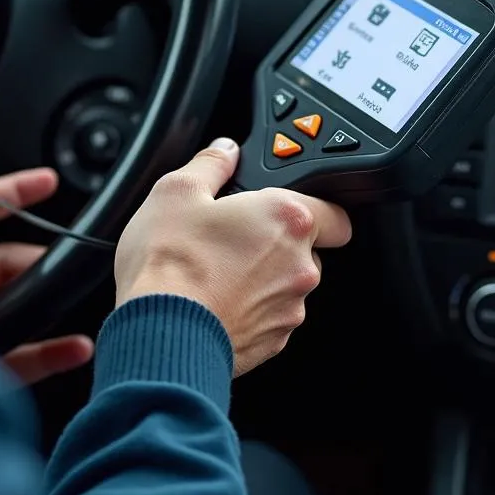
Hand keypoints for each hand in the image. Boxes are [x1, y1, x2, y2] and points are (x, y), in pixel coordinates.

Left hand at [0, 168, 93, 384]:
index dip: (13, 191)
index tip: (48, 181)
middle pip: (3, 262)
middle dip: (36, 263)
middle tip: (64, 270)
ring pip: (11, 309)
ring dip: (44, 310)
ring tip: (76, 310)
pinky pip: (12, 354)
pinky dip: (43, 354)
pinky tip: (67, 351)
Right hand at [115, 138, 351, 376]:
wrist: (159, 331)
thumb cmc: (170, 264)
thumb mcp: (177, 191)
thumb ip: (211, 164)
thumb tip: (224, 151)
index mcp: (287, 220)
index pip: (334, 211)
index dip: (309, 204)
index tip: (279, 206)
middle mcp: (300, 267)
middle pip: (308, 248)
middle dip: (276, 242)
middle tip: (232, 236)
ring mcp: (289, 310)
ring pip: (287, 286)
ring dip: (261, 278)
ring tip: (214, 271)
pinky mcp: (273, 343)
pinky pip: (269, 318)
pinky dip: (247, 309)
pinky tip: (212, 300)